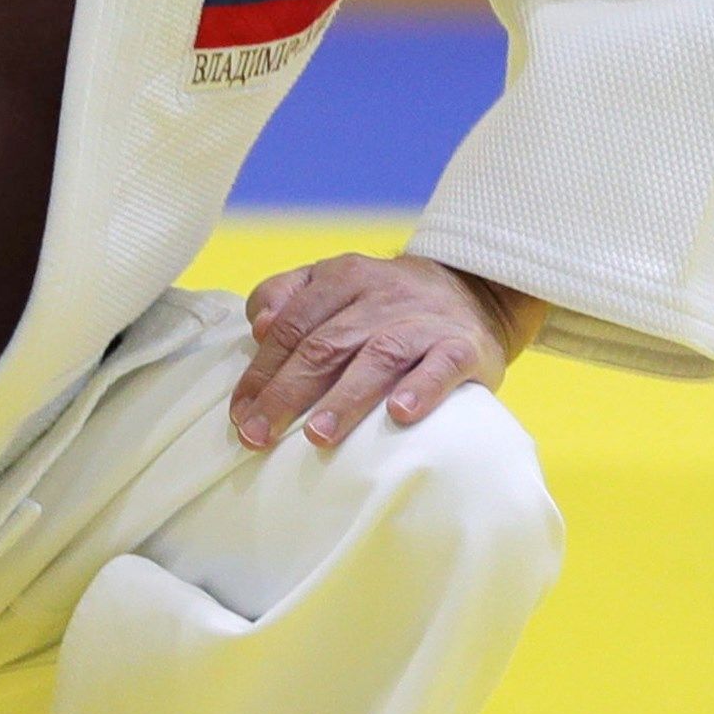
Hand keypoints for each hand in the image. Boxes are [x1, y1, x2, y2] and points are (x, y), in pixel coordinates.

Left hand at [232, 253, 544, 451]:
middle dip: (287, 393)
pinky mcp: (464, 347)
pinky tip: (400, 414)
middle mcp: (381, 295)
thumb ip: (286, 297)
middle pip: (326, 345)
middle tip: (260, 436)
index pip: (291, 326)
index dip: (261, 372)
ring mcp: (424, 321)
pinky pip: (442, 366)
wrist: (474, 289)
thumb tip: (258, 326)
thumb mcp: (332, 282)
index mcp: (342, 277)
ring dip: (345, 398)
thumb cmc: (383, 302)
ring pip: (378, 356)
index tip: (239, 415)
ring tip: (316, 435)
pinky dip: (421, 389)